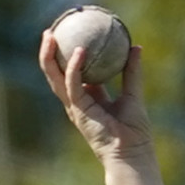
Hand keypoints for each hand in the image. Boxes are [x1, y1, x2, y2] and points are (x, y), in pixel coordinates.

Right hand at [39, 29, 152, 166]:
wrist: (131, 153)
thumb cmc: (134, 132)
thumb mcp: (134, 94)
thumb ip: (132, 71)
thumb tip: (136, 47)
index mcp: (89, 98)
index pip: (74, 73)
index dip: (68, 55)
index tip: (69, 33)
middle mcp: (78, 102)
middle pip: (57, 74)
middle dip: (50, 53)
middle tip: (50, 31)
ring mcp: (76, 107)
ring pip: (55, 78)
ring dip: (49, 57)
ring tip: (49, 35)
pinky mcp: (79, 111)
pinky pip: (73, 85)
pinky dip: (74, 68)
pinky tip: (78, 51)